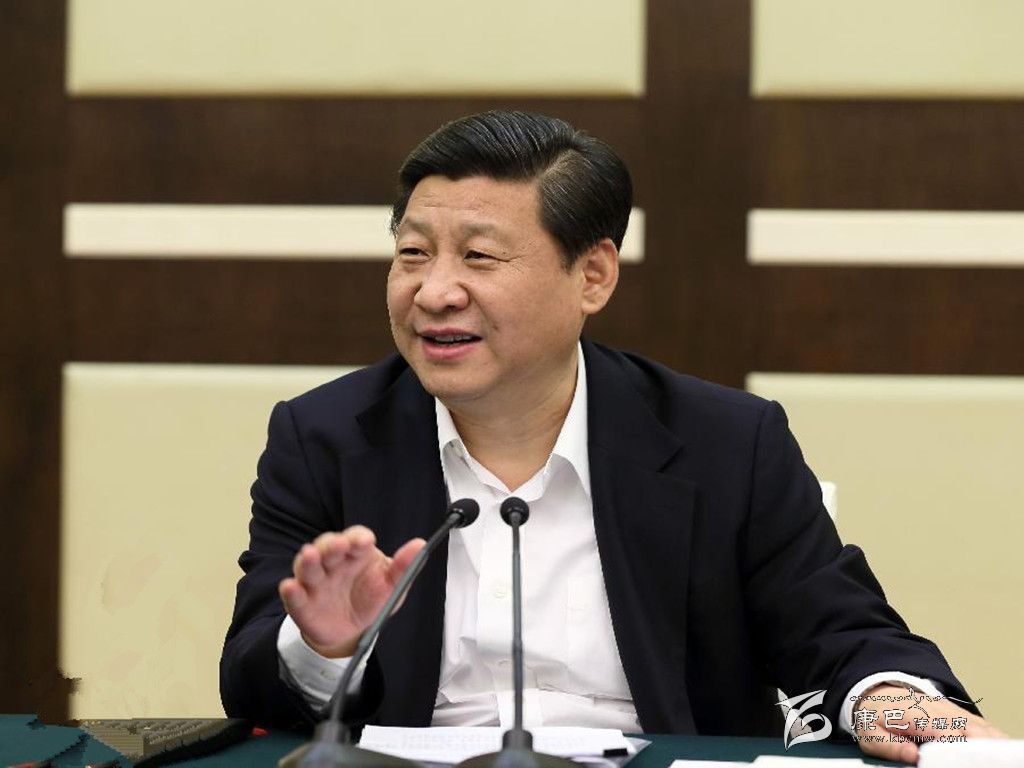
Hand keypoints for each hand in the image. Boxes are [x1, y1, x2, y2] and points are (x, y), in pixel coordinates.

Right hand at [278, 525, 424, 657]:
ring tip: (310, 555)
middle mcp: (333, 563)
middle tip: (339, 545)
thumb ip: (403, 567)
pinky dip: (291, 591)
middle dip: (332, 545)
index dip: (358, 538)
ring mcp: (315, 582)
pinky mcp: (302, 603)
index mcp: (356, 553)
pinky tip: (291, 586)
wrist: (352, 631)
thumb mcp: (391, 585)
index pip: (355, 538)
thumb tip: (420, 545)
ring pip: (308, 566)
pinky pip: (294, 595)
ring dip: (308, 560)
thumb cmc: (371, 599)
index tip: (365, 541)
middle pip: (328, 547)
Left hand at [852, 684, 1007, 763]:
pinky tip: (999, 747)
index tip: (966, 762)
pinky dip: (992, 736)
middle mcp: (938, 710)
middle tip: (987, 762)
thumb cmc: (875, 717)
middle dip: (982, 748)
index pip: (947, 733)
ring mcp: (950, 711)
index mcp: (917, 716)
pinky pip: (981, 725)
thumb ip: (891, 747)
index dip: (960, 749)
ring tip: (999, 759)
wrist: (876, 693)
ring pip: (980, 726)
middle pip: (970, 730)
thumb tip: (914, 755)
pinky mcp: (958, 715)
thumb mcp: (871, 734)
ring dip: (992, 742)